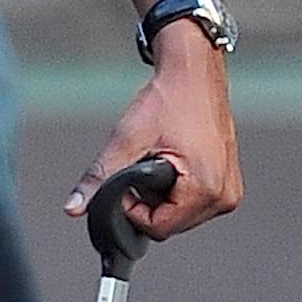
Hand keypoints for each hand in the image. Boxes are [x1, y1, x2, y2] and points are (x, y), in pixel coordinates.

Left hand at [67, 35, 240, 242]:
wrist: (194, 73)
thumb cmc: (169, 100)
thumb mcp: (126, 140)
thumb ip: (99, 177)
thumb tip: (73, 208)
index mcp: (208, 190)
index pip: (158, 228)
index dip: (133, 209)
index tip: (128, 179)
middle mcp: (225, 197)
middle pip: (169, 225)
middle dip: (147, 203)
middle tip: (143, 164)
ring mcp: (229, 190)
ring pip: (178, 215)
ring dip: (160, 196)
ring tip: (159, 158)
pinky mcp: (226, 182)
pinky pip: (191, 202)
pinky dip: (175, 189)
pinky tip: (171, 160)